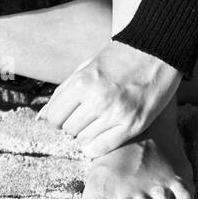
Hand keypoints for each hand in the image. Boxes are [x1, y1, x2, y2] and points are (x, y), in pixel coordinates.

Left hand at [36, 39, 181, 158]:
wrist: (157, 50)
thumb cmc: (119, 57)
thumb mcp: (87, 67)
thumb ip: (63, 92)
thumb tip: (40, 119)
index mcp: (83, 82)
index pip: (54, 117)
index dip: (58, 116)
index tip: (69, 111)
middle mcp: (97, 100)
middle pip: (68, 130)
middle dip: (73, 123)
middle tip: (86, 112)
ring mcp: (116, 114)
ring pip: (83, 140)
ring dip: (87, 132)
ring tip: (99, 117)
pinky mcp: (133, 125)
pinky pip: (102, 148)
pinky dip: (97, 145)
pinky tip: (104, 131)